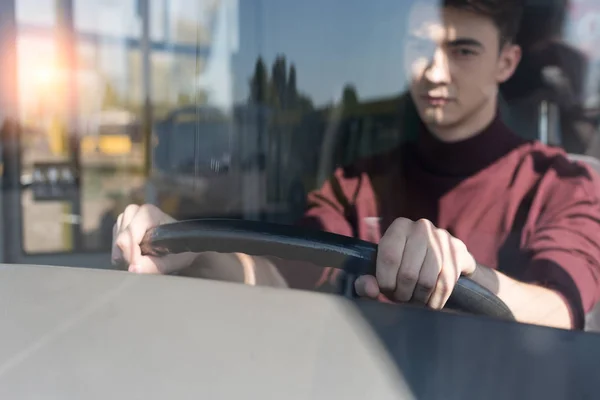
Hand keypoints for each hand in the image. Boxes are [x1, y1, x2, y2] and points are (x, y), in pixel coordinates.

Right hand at [112, 204, 196, 273]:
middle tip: (141, 266)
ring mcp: (127, 218)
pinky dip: (121, 253)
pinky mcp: (121, 226)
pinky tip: (135, 256)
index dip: (131, 253)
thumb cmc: (181, 250)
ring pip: (116, 240)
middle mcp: (136, 211)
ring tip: (141, 260)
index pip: (130, 234)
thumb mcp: (172, 261)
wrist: (182, 246)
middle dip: (128, 255)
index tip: (135, 267)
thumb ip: (153, 265)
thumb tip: (133, 269)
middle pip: (121, 238)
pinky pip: (114, 243)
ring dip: (125, 254)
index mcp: (149, 213)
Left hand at [354, 218, 476, 308]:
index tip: (387, 291)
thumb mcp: (380, 271)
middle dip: (402, 293)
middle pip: (408, 273)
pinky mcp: (458, 252)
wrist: (442, 258)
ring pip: (427, 281)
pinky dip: (435, 300)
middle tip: (401, 298)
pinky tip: (430, 304)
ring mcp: (442, 238)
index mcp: (399, 227)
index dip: (386, 281)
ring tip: (414, 300)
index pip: (389, 257)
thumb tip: (370, 289)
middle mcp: (421, 227)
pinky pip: (446, 285)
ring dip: (419, 298)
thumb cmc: (402, 267)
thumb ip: (365, 282)